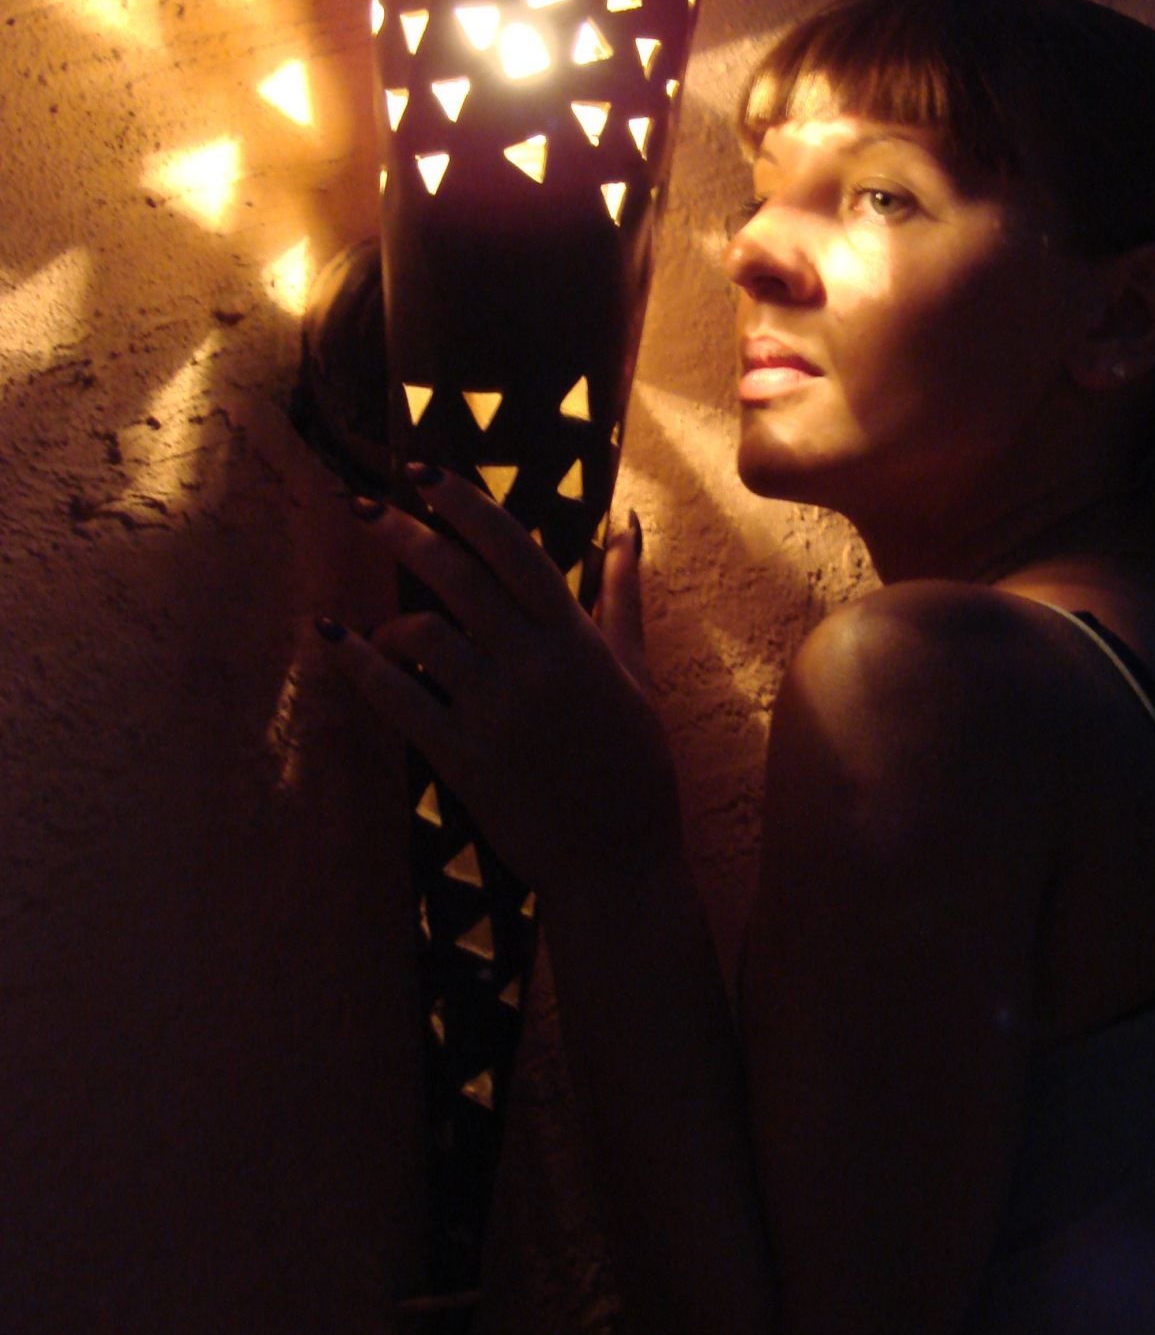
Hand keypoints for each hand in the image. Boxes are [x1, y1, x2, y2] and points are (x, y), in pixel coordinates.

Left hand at [321, 470, 675, 889]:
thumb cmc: (635, 764)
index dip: (465, 505)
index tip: (423, 472)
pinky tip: (337, 642)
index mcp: (576, 639)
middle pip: (458, 578)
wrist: (620, 861)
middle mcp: (533, 664)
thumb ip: (622, 595)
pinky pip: (399, 699)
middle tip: (364, 505)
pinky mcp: (463, 758)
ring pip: (425, 635)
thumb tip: (627, 526)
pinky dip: (362, 666)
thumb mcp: (637, 672)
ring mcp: (495, 712)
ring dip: (392, 620)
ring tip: (381, 627)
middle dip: (406, 533)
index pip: (513, 550)